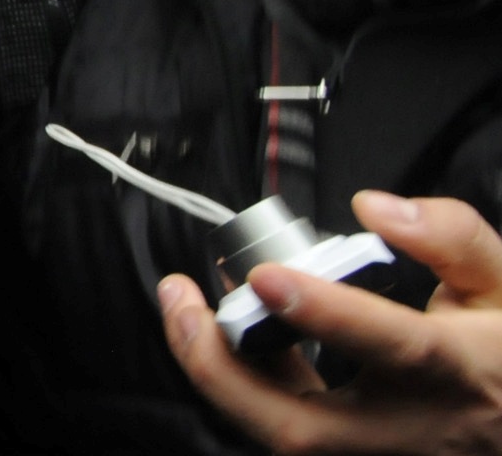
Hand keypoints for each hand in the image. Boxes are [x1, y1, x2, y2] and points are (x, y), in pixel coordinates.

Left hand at [162, 192, 501, 452]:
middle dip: (224, 371)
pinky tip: (230, 338)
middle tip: (181, 305)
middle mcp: (416, 428)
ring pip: (286, 438)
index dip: (327, 313)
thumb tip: (375, 209)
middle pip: (305, 428)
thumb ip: (449, 236)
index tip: (268, 276)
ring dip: (223, 376)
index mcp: (460, 370)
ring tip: (188, 311)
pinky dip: (250, 387)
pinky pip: (291, 431)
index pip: (394, 346)